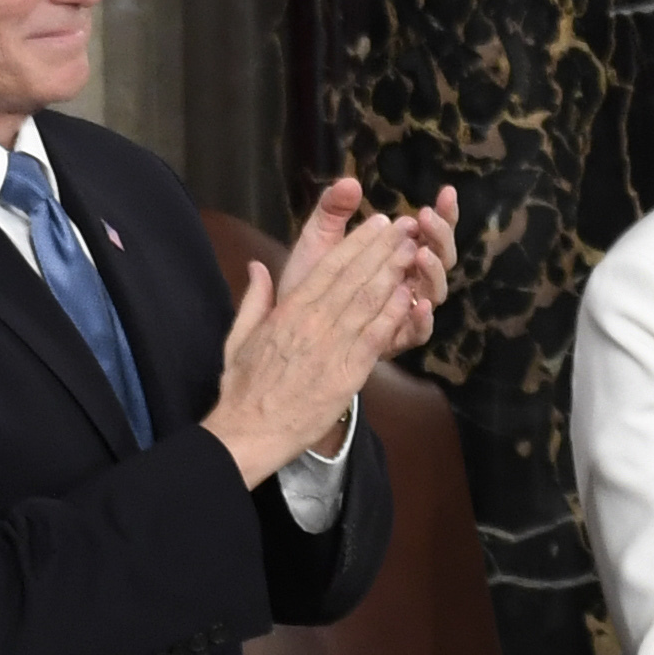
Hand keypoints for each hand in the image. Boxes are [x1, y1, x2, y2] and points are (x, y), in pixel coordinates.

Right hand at [203, 214, 420, 485]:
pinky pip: (375, 337)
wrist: (251, 430)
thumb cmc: (244, 387)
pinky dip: (393, 315)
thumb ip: (254, 298)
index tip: (377, 224)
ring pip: (368, 301)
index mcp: (289, 310)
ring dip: (393, 273)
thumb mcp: (239, 335)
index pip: (329, 267)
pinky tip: (410, 296)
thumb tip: (258, 266)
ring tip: (414, 251)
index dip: (357, 242)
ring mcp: (332, 347)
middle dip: (382, 249)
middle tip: (406, 227)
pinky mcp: (348, 373)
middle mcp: (313, 322)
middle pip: (354, 276)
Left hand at [281, 177, 458, 326]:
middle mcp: (409, 281)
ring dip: (433, 271)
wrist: (289, 326)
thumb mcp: (319, 239)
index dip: (444, 213)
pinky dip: (422, 318)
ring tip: (420, 253)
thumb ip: (333, 210)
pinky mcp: (395, 339)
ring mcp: (405, 311)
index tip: (446, 192)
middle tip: (425, 217)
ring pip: (436, 292)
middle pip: (443, 259)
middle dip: (440, 236)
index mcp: (398, 255)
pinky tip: (419, 303)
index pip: (430, 232)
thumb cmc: (309, 281)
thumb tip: (351, 183)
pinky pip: (419, 332)